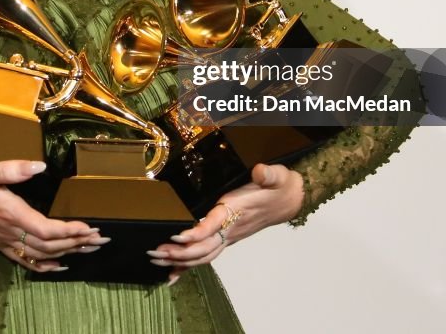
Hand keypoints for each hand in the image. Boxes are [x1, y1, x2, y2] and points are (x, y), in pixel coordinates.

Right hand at [0, 159, 109, 272]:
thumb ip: (13, 169)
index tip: (90, 227)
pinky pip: (25, 260)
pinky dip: (44, 265)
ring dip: (67, 252)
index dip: (69, 231)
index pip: (46, 229)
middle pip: (49, 245)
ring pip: (41, 254)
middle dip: (77, 242)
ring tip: (90, 249)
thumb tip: (40, 166)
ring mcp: (4, 241)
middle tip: (101, 238)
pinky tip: (59, 265)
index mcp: (10, 213)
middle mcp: (9, 231)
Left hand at [149, 163, 303, 284]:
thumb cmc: (280, 187)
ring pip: (203, 255)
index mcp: (236, 211)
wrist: (291, 199)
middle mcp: (231, 228)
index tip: (177, 237)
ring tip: (156, 261)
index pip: (214, 226)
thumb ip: (268, 174)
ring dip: (179, 260)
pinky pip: (207, 255)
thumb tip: (261, 172)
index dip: (196, 234)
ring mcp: (229, 236)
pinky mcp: (227, 237)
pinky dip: (189, 266)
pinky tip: (173, 274)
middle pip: (203, 247)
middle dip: (179, 253)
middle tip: (155, 253)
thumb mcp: (277, 176)